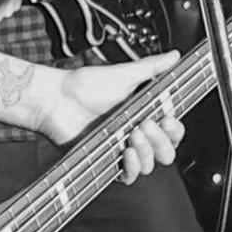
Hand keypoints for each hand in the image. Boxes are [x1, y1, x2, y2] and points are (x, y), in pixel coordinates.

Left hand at [0, 53, 181, 180]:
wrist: (56, 101)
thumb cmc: (85, 87)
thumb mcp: (123, 74)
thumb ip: (152, 67)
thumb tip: (174, 55)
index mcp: (143, 113)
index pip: (171, 131)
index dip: (174, 129)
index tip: (167, 119)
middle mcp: (136, 133)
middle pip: (166, 151)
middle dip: (161, 141)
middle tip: (146, 124)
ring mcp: (122, 148)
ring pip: (150, 164)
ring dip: (146, 152)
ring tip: (132, 134)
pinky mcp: (107, 161)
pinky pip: (128, 176)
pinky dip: (132, 167)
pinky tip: (126, 152)